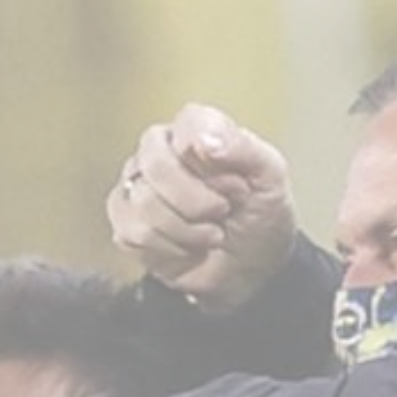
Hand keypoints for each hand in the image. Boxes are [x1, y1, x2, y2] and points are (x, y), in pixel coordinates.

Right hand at [109, 103, 296, 310]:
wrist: (251, 270)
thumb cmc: (259, 218)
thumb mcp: (271, 178)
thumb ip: (243, 147)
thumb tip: (205, 140)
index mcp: (196, 131)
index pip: (187, 125)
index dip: (210, 160)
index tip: (236, 184)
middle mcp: (160, 153)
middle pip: (156, 164)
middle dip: (196, 201)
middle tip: (222, 212)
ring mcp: (137, 188)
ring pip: (143, 202)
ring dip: (187, 230)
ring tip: (209, 234)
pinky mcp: (126, 224)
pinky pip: (132, 233)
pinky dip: (169, 249)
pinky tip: (186, 247)